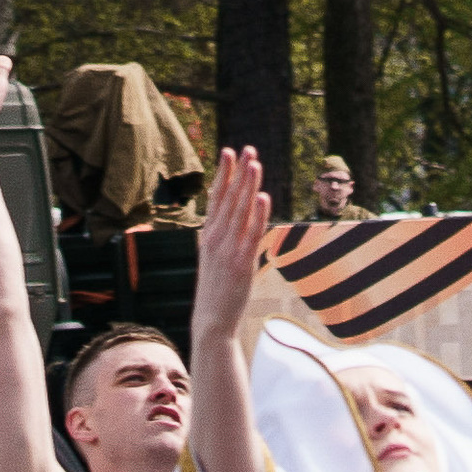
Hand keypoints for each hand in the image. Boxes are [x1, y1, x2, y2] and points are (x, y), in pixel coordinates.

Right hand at [191, 145, 270, 355]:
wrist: (212, 322)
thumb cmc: (216, 292)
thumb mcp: (215, 260)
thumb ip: (225, 239)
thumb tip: (239, 223)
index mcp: (208, 236)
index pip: (216, 198)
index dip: (223, 174)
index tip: (229, 152)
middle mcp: (215, 238)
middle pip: (228, 198)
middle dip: (237, 172)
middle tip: (245, 148)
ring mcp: (227, 249)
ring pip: (240, 210)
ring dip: (247, 185)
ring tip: (254, 163)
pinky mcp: (241, 262)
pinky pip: (251, 233)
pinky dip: (257, 214)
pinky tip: (262, 196)